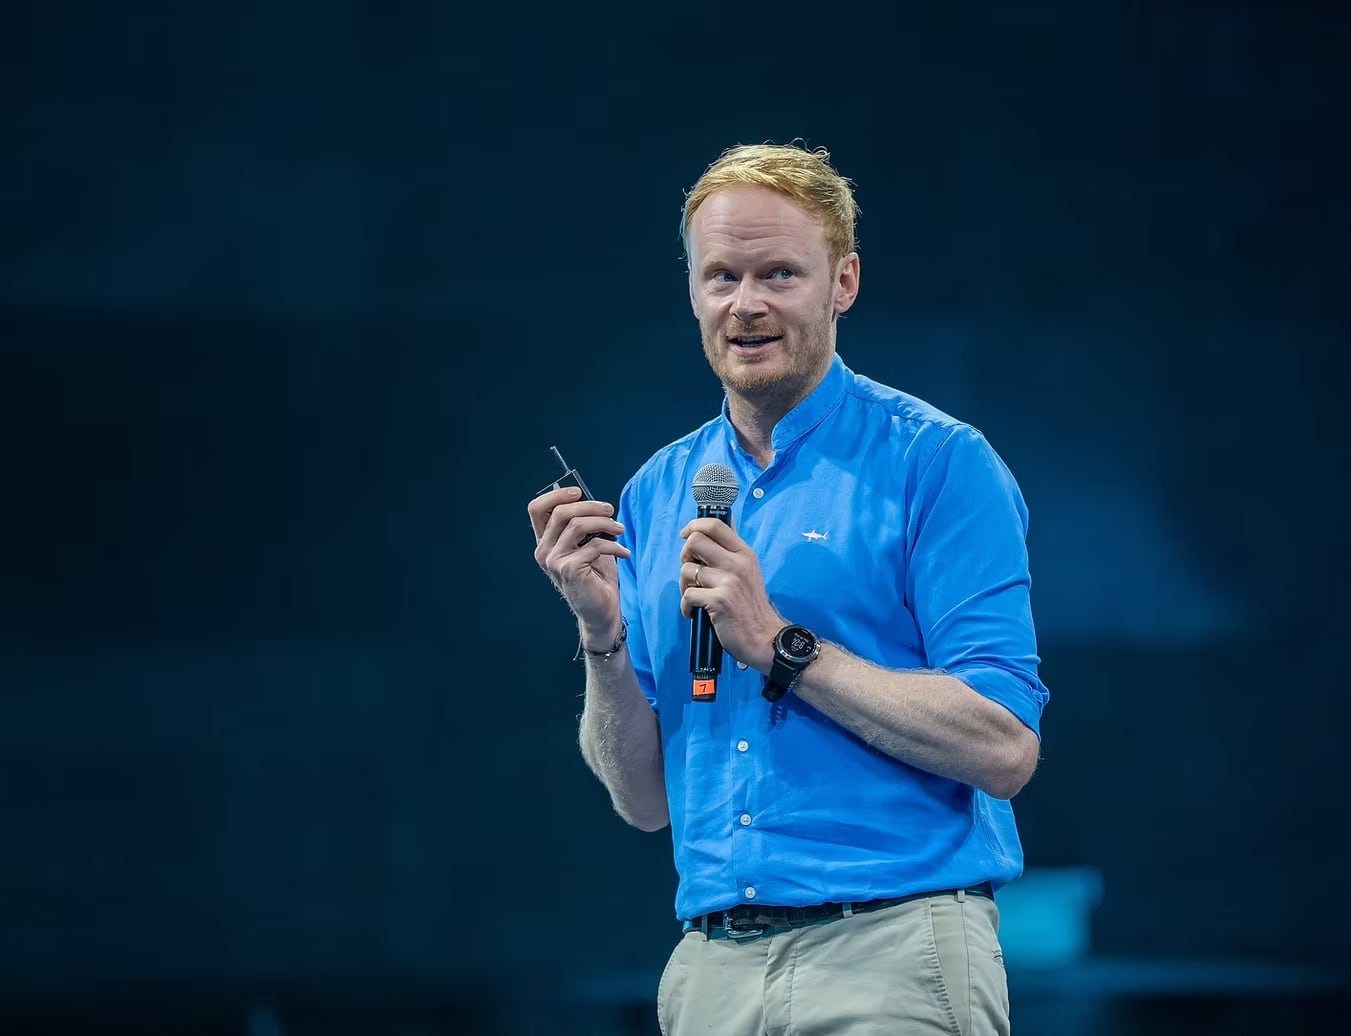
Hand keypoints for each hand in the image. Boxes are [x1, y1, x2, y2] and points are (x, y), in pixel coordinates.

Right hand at [528, 486, 629, 645]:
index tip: (579, 492)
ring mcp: (554, 562)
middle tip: (611, 511)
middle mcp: (544, 551)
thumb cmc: (596, 576)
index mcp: (545, 543)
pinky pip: (594, 545)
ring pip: (577, 525)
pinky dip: (614, 545)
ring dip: (605, 523)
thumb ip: (584, 525)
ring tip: (621, 530)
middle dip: (590, 506)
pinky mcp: (570, 570)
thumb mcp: (588, 545)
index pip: (537, 509)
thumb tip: (593, 502)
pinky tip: (624, 552)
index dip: (556, 495)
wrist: (602, 611)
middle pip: (561, 512)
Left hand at [678, 517, 784, 672]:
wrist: (765, 638)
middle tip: (691, 571)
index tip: (685, 535)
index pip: (715, 525)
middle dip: (685, 555)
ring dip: (684, 585)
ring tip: (694, 597)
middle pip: (695, 541)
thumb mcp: (749, 571)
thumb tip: (720, 526)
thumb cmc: (752, 606)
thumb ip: (732, 552)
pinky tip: (693, 613)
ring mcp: (728, 581)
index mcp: (744, 553)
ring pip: (687, 569)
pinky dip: (685, 606)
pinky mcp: (719, 601)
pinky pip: (688, 595)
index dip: (694, 526)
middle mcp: (737, 563)